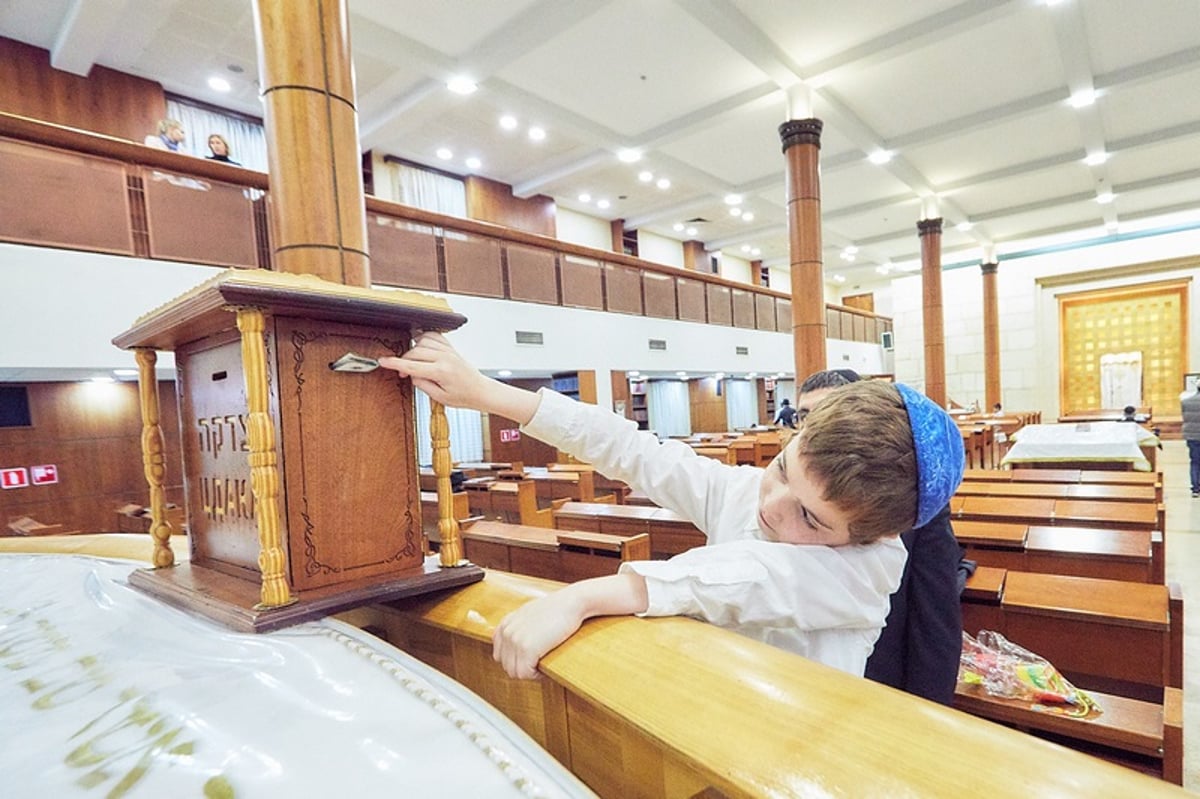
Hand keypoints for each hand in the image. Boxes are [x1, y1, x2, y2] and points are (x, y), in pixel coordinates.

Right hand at [377, 332, 490, 409]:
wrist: (481, 391)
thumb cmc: (464, 397)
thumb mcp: (440, 397)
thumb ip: (422, 384)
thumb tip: (410, 374)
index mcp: (441, 372)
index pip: (412, 365)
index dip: (395, 363)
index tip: (383, 361)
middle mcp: (445, 358)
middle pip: (415, 352)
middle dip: (404, 361)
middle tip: (403, 373)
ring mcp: (449, 351)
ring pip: (422, 341)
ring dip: (414, 350)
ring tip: (414, 363)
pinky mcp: (451, 347)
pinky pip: (434, 336)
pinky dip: (424, 339)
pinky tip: (422, 347)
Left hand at [491, 573, 648, 678]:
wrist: (571, 603)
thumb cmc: (556, 609)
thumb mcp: (530, 615)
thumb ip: (517, 627)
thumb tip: (516, 646)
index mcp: (505, 624)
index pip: (499, 655)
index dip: (516, 660)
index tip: (531, 657)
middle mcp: (506, 632)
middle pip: (507, 666)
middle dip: (524, 667)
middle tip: (539, 661)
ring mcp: (515, 640)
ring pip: (515, 672)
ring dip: (530, 672)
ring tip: (542, 661)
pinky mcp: (526, 648)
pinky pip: (525, 673)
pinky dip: (536, 673)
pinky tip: (545, 662)